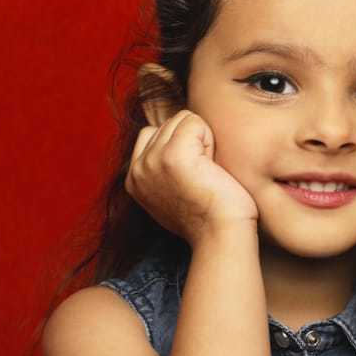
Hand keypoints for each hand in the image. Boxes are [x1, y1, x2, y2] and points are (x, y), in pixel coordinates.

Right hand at [124, 109, 258, 247]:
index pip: (152, 132)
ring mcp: (153, 161)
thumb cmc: (209, 216)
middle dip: (193, 142)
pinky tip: (212, 167)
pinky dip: (210, 140)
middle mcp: (138, 169)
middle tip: (202, 176)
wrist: (221, 235)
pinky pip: (195, 122)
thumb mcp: (172, 193)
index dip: (181, 146)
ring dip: (202, 140)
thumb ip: (162, 169)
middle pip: (169, 123)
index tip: (191, 179)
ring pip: (182, 119)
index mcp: (134, 180)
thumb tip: (171, 139)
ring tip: (206, 172)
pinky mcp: (174, 155)